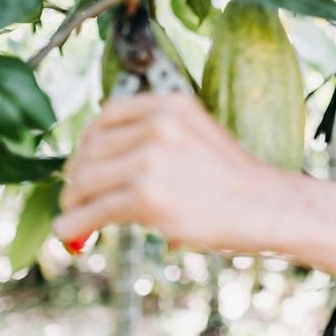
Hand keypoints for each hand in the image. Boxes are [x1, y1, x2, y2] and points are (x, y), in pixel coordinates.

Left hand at [54, 93, 278, 251]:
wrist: (265, 206)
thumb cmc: (233, 179)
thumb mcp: (196, 135)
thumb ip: (155, 137)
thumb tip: (100, 161)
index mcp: (170, 105)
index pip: (107, 115)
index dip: (87, 142)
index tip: (83, 163)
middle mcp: (157, 125)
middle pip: (91, 148)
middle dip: (77, 175)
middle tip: (74, 197)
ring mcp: (150, 160)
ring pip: (85, 179)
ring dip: (72, 201)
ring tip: (72, 216)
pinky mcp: (146, 196)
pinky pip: (93, 210)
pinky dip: (73, 223)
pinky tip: (70, 231)